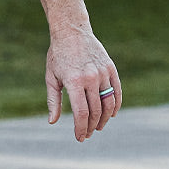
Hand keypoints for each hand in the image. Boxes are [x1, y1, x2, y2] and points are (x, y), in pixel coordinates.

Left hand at [45, 26, 121, 141]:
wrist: (72, 31)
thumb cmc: (58, 55)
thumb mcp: (51, 77)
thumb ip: (53, 100)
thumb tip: (52, 121)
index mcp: (74, 81)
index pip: (81, 112)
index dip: (81, 128)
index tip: (79, 137)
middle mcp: (90, 78)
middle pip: (95, 111)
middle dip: (91, 126)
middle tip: (86, 134)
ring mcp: (102, 73)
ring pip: (108, 104)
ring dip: (104, 119)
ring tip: (97, 126)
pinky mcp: (111, 68)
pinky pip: (117, 92)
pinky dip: (115, 106)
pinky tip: (110, 115)